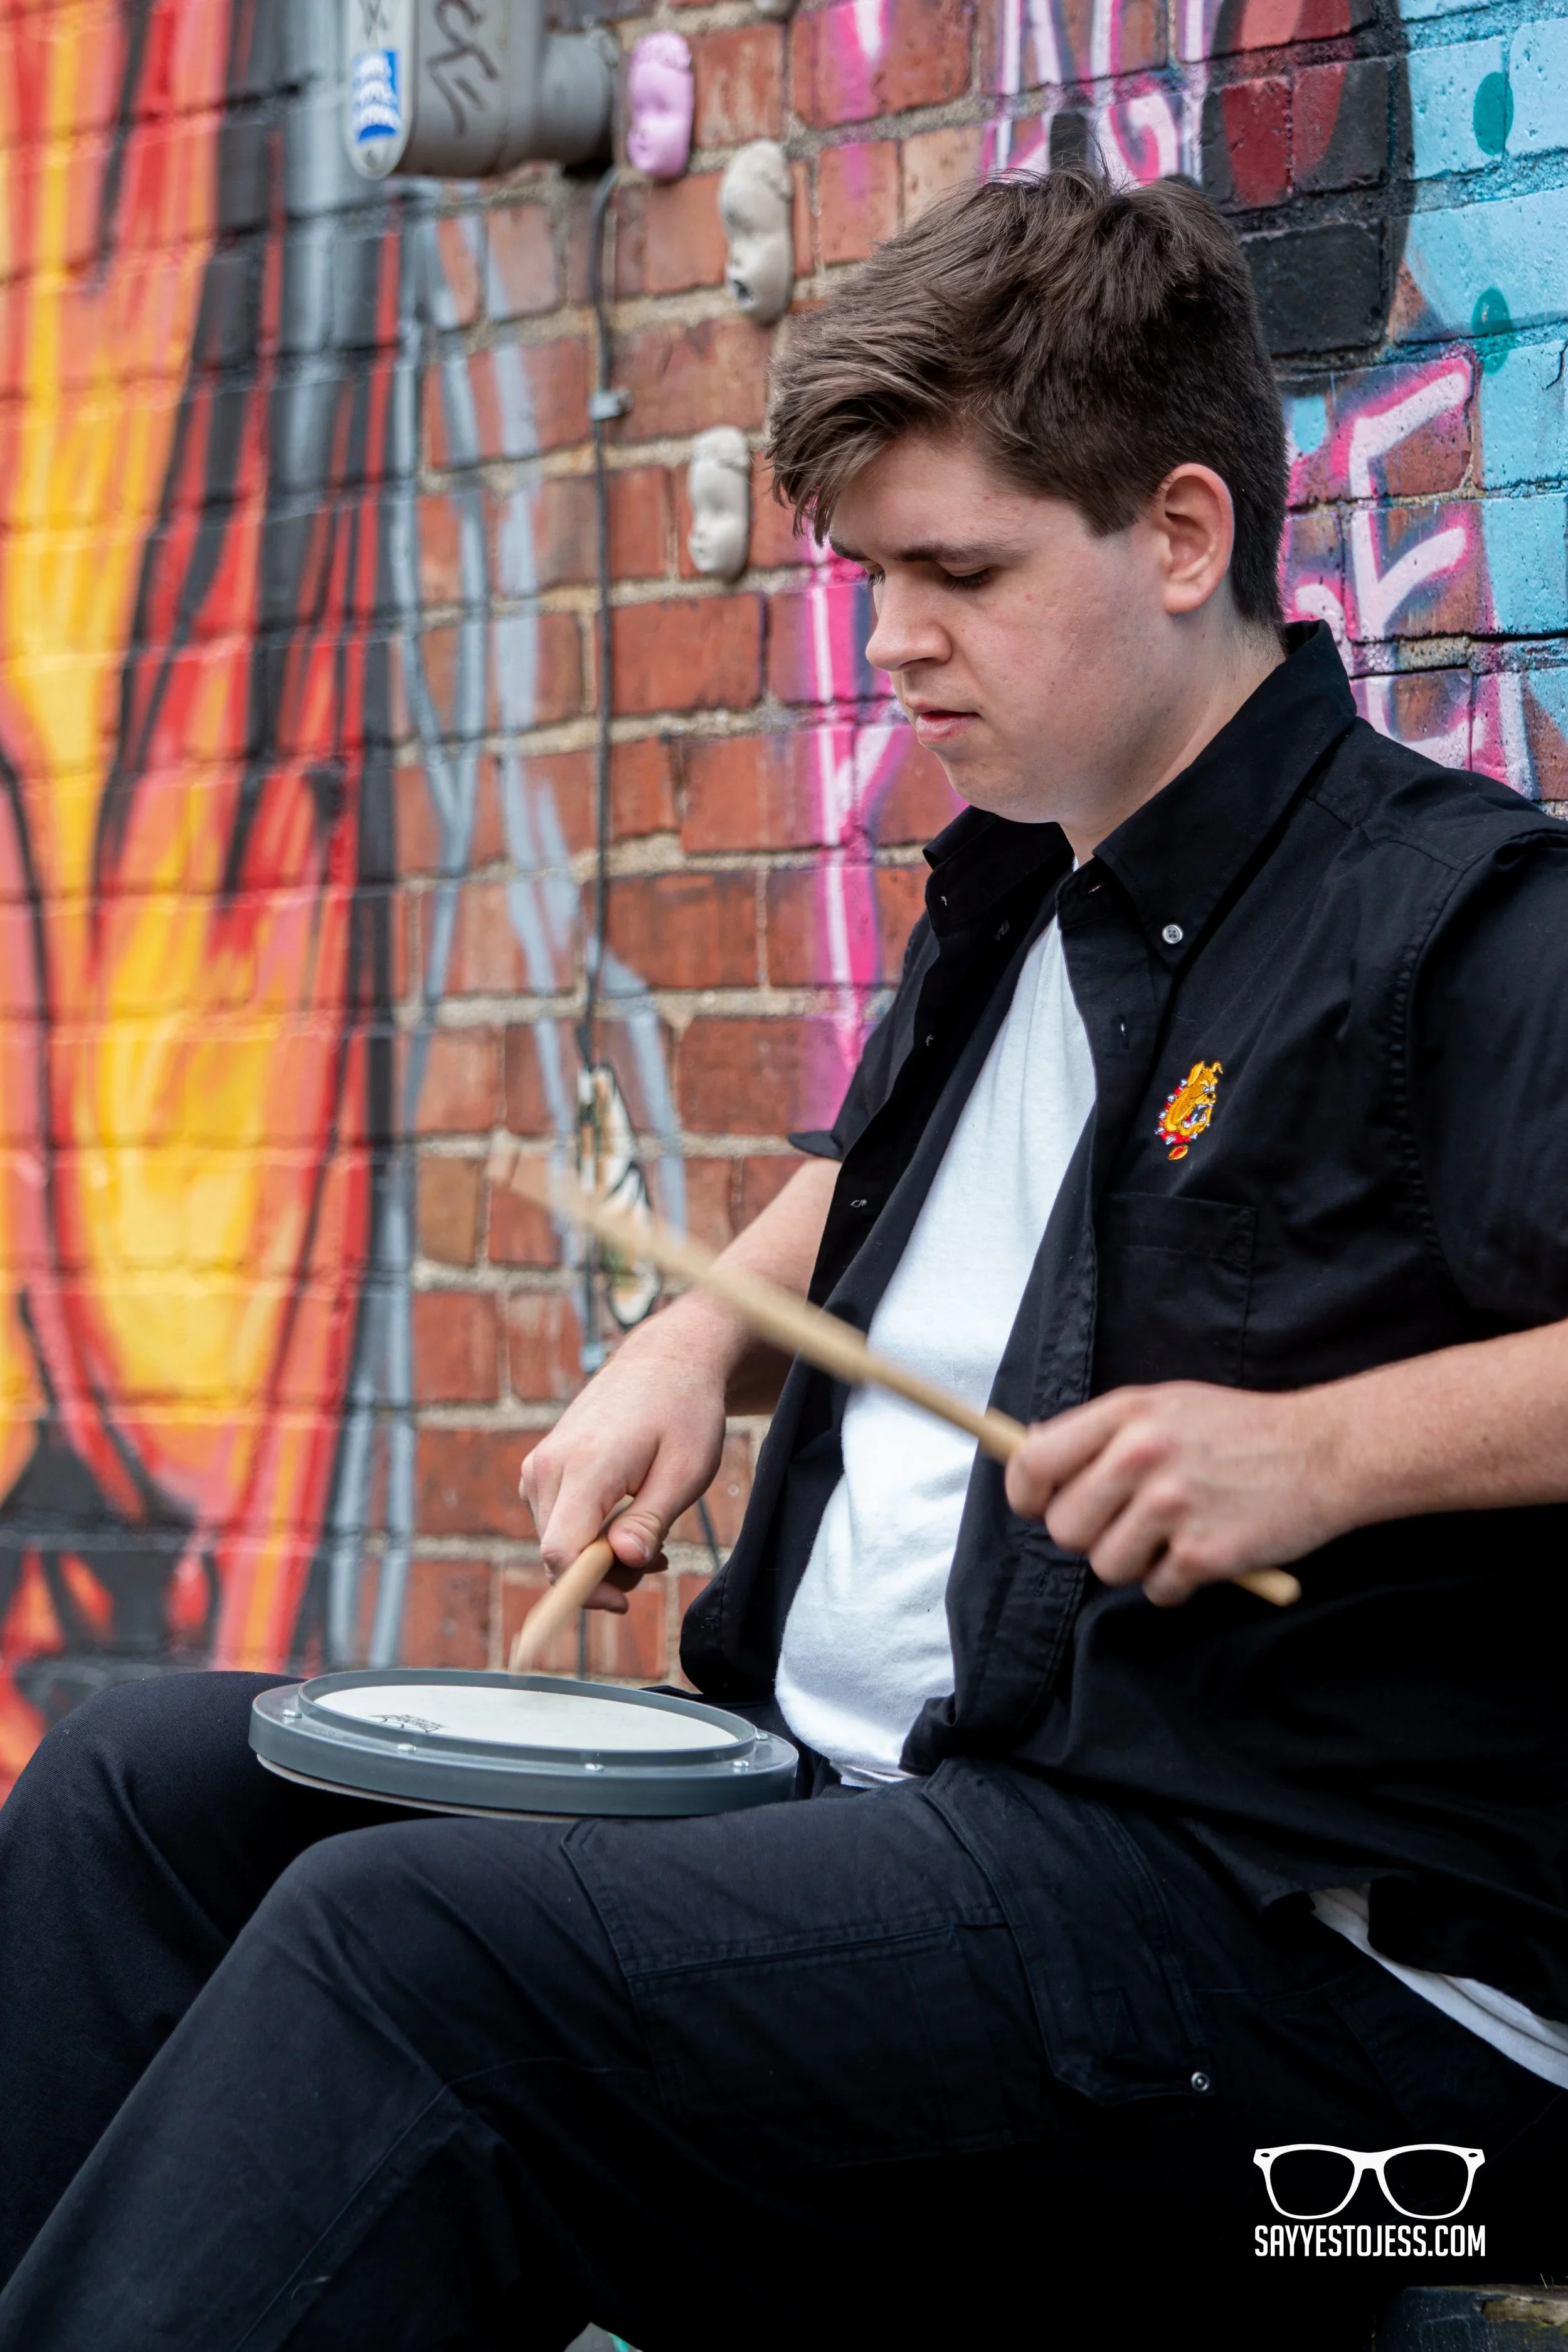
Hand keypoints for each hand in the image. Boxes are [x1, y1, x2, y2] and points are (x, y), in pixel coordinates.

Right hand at [519, 1319, 728, 1612]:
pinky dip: (589, 1535)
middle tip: (659, 1561)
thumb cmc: (683, 1413)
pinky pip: (556, 1522)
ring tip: (651, 1539)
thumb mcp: (685, 1470)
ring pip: (557, 1542)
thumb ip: (651, 1519)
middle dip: (605, 1574)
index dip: (589, 1591)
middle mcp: (548, 1467)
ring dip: (600, 1555)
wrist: (665, 1362)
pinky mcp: (541, 1467)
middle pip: (558, 1555)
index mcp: (585, 1466)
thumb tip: (623, 1561)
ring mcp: (539, 1466)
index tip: (626, 1602)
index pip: (561, 1553)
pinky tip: (627, 1523)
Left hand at [1003, 1381, 1345, 1605]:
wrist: (1324, 1451)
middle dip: (1089, 1535)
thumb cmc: (1238, 1431)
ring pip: (1106, 1566)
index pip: (1034, 1461)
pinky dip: (1176, 1583)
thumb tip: (1031, 1453)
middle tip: (1127, 1522)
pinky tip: (1203, 1551)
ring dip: (1135, 1562)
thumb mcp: (1162, 1405)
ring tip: (1174, 1533)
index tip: (1040, 1504)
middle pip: (1063, 1527)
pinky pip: (1156, 1591)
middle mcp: (1142, 1455)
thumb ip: (1101, 1431)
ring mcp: (1174, 1505)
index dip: (1027, 1493)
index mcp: (1127, 1413)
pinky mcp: (1206, 1553)